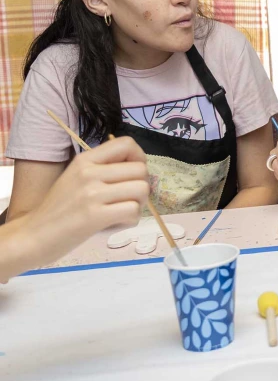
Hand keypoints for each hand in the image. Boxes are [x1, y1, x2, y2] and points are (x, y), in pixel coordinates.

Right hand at [26, 137, 150, 264]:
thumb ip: (103, 169)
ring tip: (122, 211)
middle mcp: (89, 173)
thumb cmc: (58, 209)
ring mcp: (92, 194)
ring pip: (141, 189)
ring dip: (139, 204)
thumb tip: (139, 167)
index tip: (132, 174)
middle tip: (128, 199)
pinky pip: (133, 211)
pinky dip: (131, 220)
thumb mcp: (76, 178)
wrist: (32, 236)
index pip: (127, 144)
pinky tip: (116, 223)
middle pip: (140, 169)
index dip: (139, 158)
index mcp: (85, 160)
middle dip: (141, 185)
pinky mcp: (95, 216)